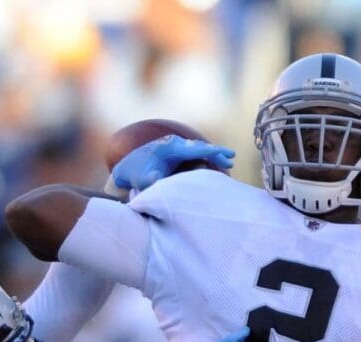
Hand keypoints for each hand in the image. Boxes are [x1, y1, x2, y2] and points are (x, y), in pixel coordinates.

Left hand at [111, 135, 234, 191]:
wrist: (128, 167)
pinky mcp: (176, 151)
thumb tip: (157, 178)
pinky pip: (194, 152)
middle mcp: (173, 143)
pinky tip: (217, 160)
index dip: (210, 152)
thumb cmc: (135, 175)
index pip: (194, 149)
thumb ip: (149, 180)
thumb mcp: (140, 180)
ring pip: (198, 148)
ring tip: (229, 160)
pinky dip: (206, 155)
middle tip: (232, 158)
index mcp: (168, 148)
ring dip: (213, 153)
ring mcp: (175, 145)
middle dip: (216, 151)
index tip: (223, 155)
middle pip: (199, 146)